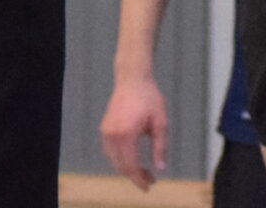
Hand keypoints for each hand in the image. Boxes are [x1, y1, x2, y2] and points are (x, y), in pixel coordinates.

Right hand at [100, 71, 172, 187]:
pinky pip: (110, 151)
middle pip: (121, 166)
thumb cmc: (149, 98)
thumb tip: (160, 168)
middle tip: (150, 179)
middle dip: (135, 176)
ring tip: (143, 170)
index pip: (130, 166)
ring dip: (127, 168)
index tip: (149, 185)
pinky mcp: (105, 128)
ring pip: (114, 160)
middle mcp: (113, 134)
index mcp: (127, 134)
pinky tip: (132, 158)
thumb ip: (160, 147)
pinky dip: (120, 159)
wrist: (132, 78)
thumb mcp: (160, 122)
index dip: (139, 179)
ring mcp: (106, 131)